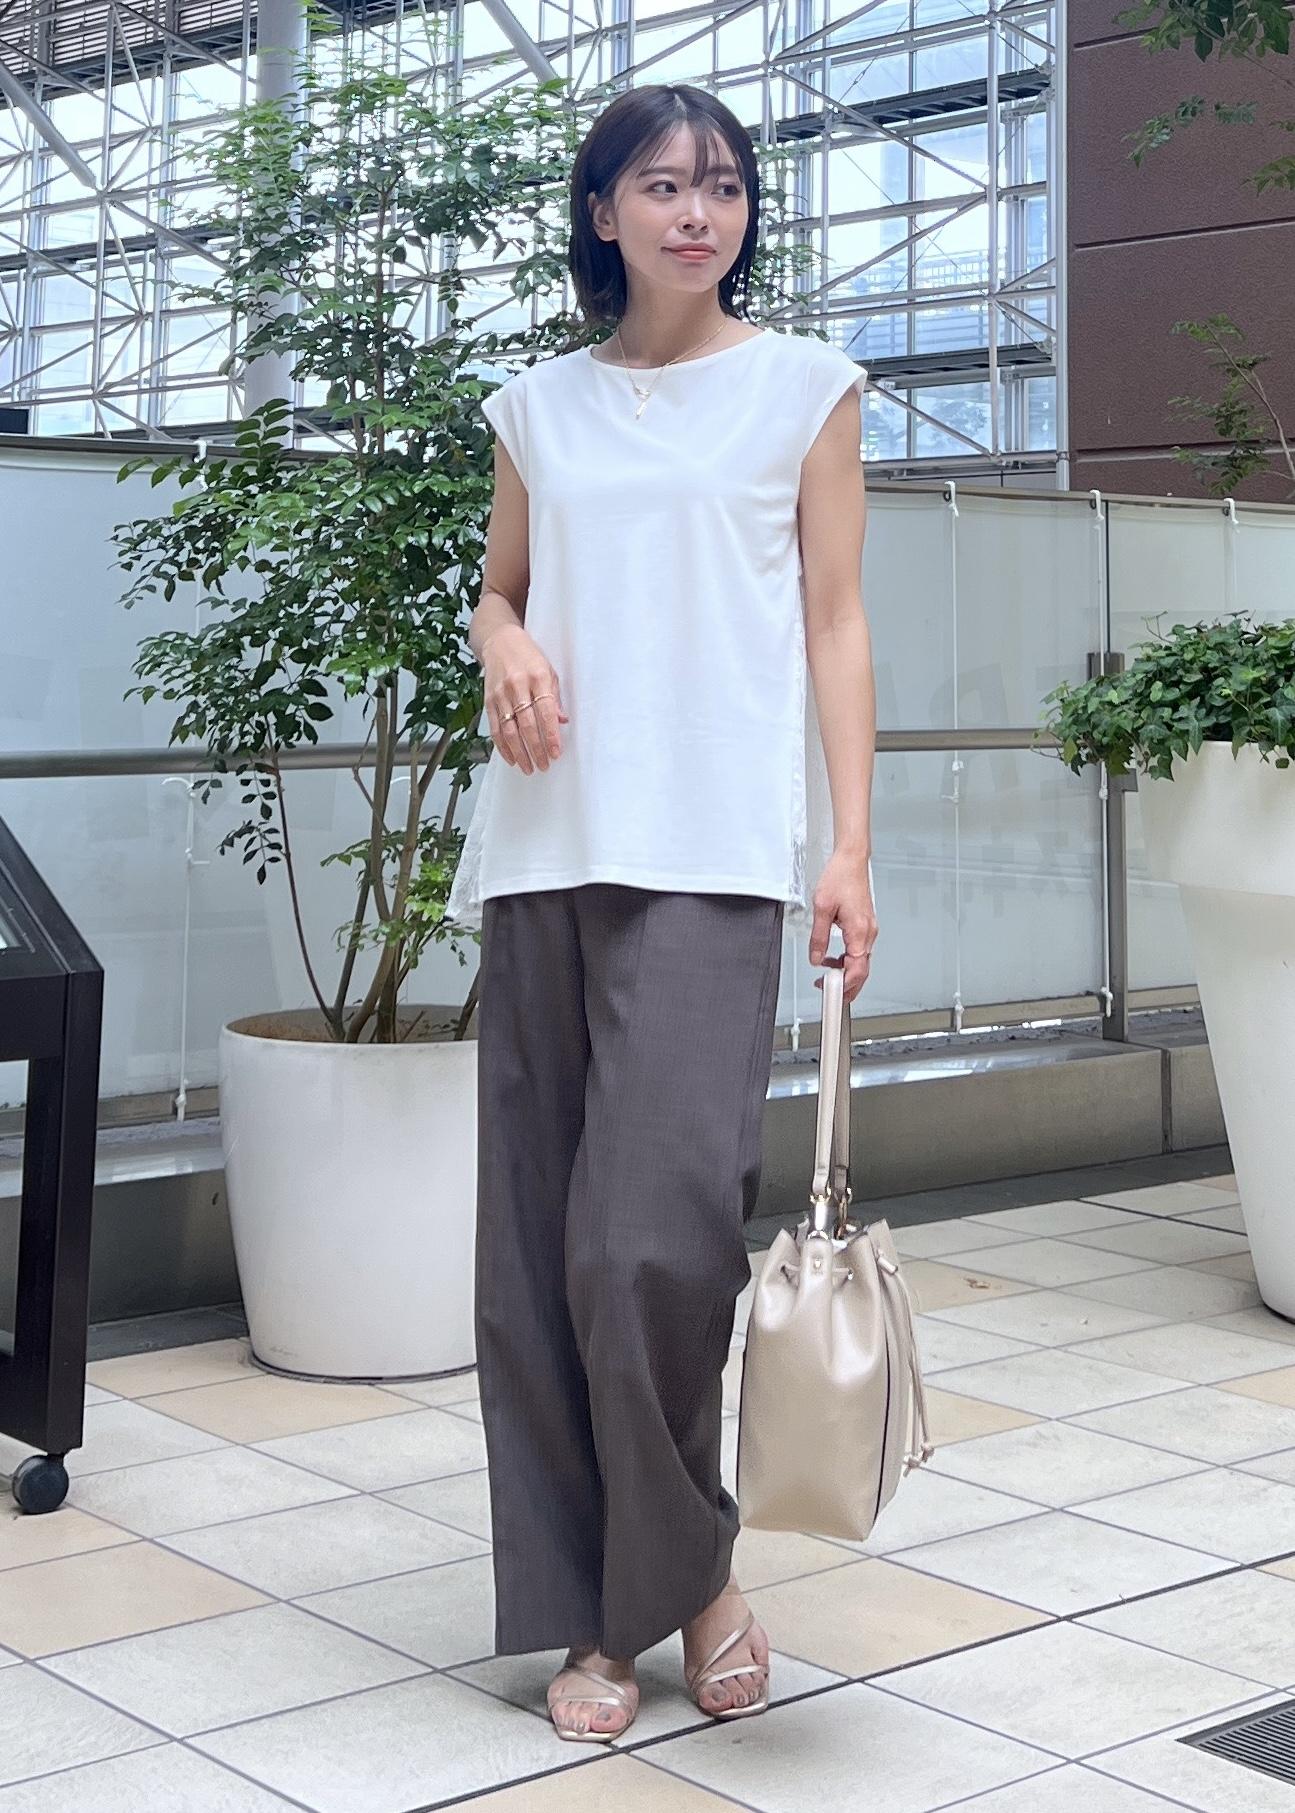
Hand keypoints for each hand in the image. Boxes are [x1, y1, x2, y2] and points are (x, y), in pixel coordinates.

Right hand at [481, 626, 569, 773]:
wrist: (499, 641)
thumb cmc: (528, 657)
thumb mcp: (549, 671)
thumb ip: (554, 697)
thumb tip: (562, 721)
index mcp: (538, 677)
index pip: (545, 711)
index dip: (551, 734)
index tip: (556, 752)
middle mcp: (518, 686)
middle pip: (527, 724)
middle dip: (536, 748)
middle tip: (543, 765)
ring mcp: (501, 694)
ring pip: (509, 729)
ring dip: (519, 752)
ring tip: (528, 767)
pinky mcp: (489, 700)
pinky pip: (495, 727)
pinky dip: (502, 746)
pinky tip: (511, 758)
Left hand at [808, 850, 876, 1004]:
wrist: (851, 861)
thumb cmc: (840, 878)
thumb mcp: (821, 909)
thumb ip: (818, 937)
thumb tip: (816, 958)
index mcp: (859, 931)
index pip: (857, 969)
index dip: (844, 985)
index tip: (830, 991)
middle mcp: (868, 933)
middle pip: (862, 971)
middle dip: (846, 985)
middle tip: (827, 991)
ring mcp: (869, 931)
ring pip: (861, 962)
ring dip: (845, 972)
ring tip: (826, 976)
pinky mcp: (865, 927)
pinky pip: (859, 951)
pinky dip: (848, 960)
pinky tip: (833, 960)